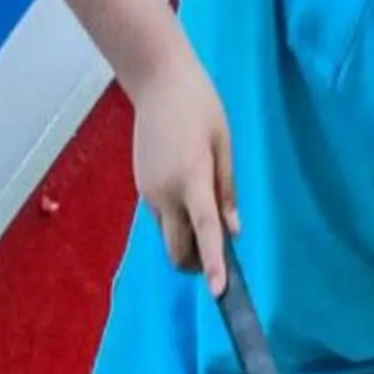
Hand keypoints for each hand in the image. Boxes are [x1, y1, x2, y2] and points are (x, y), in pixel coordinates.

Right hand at [131, 54, 240, 292]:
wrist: (155, 81)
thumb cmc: (199, 106)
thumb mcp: (223, 145)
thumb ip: (227, 191)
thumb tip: (233, 230)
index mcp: (191, 179)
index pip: (205, 231)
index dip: (214, 263)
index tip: (219, 292)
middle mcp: (165, 193)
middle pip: (178, 250)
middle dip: (197, 263)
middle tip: (218, 251)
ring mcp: (149, 192)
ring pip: (168, 236)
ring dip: (187, 241)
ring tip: (206, 212)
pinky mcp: (141, 188)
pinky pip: (162, 218)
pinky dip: (178, 221)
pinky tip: (188, 192)